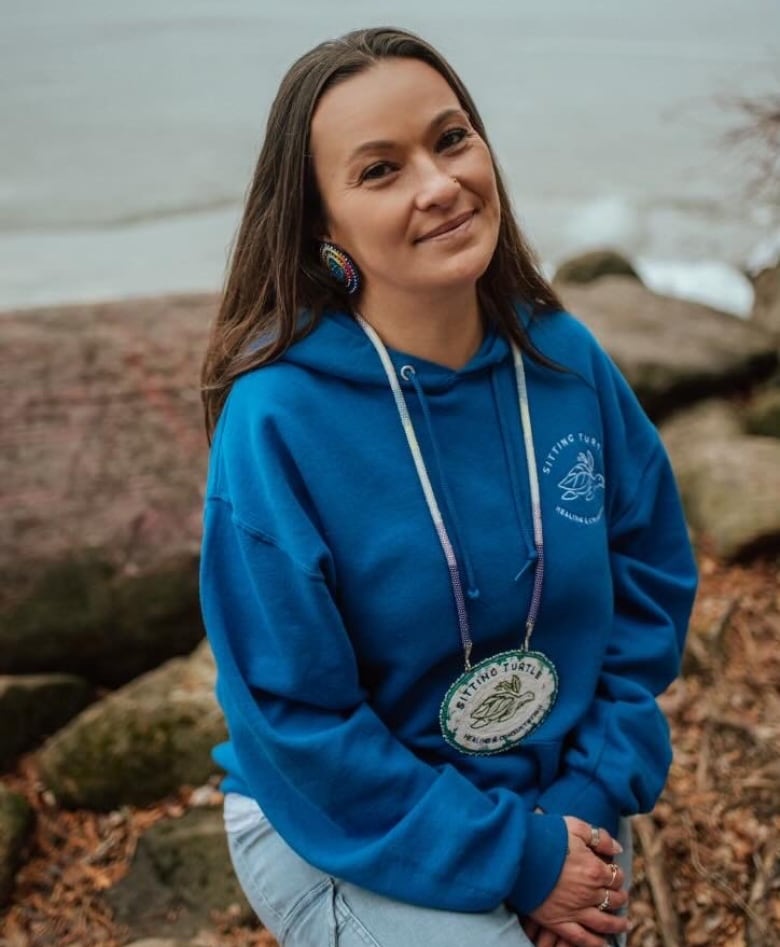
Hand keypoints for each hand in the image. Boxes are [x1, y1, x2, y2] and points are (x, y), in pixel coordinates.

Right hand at [528, 816, 628, 946]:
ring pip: (604, 923)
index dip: (617, 876)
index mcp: (594, 870)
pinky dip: (595, 943)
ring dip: (617, 925)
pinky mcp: (558, 922)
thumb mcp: (574, 826)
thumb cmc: (545, 836)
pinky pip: (582, 938)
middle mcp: (588, 893)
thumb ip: (599, 837)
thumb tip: (617, 849)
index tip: (614, 875)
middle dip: (619, 898)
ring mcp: (574, 910)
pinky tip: (604, 944)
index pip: (616, 877)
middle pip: (613, 900)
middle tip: (620, 898)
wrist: (517, 853)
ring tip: (624, 925)